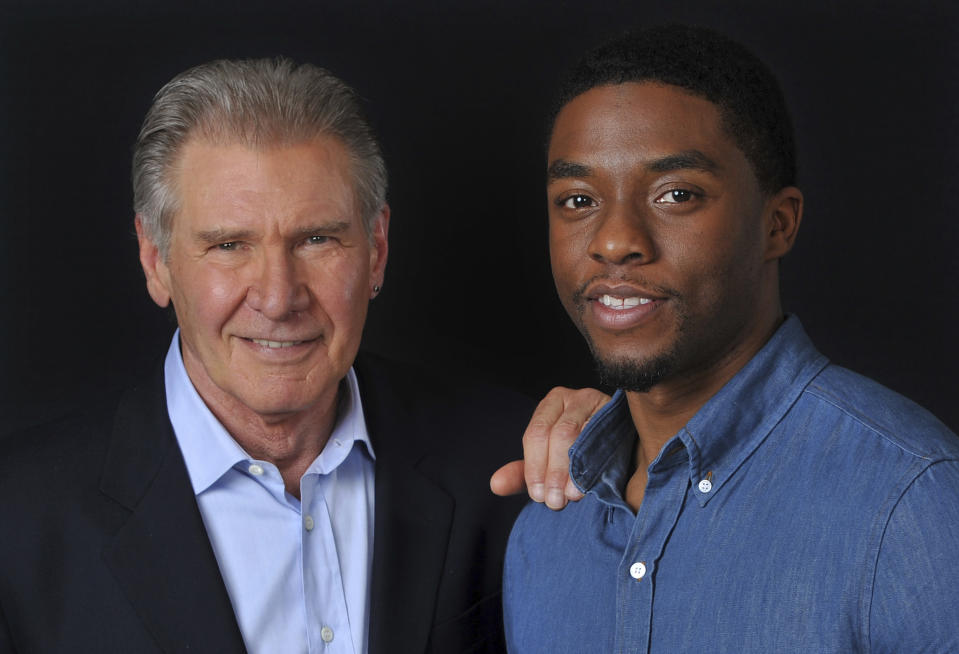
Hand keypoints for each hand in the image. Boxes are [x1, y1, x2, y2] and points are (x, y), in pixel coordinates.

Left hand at [490, 387, 609, 509]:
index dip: (534, 466)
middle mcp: (574, 398)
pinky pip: (605, 440)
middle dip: (554, 471)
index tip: (537, 495)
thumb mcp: (546, 462)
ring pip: (582, 436)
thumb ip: (522, 474)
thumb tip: (495, 484)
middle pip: (559, 434)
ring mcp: (600, 404)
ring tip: (569, 496)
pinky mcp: (619, 416)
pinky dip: (595, 465)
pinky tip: (590, 485)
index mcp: (551, 403)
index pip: (536, 433)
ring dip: (573, 471)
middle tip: (554, 501)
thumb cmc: (576, 454)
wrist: (618, 446)